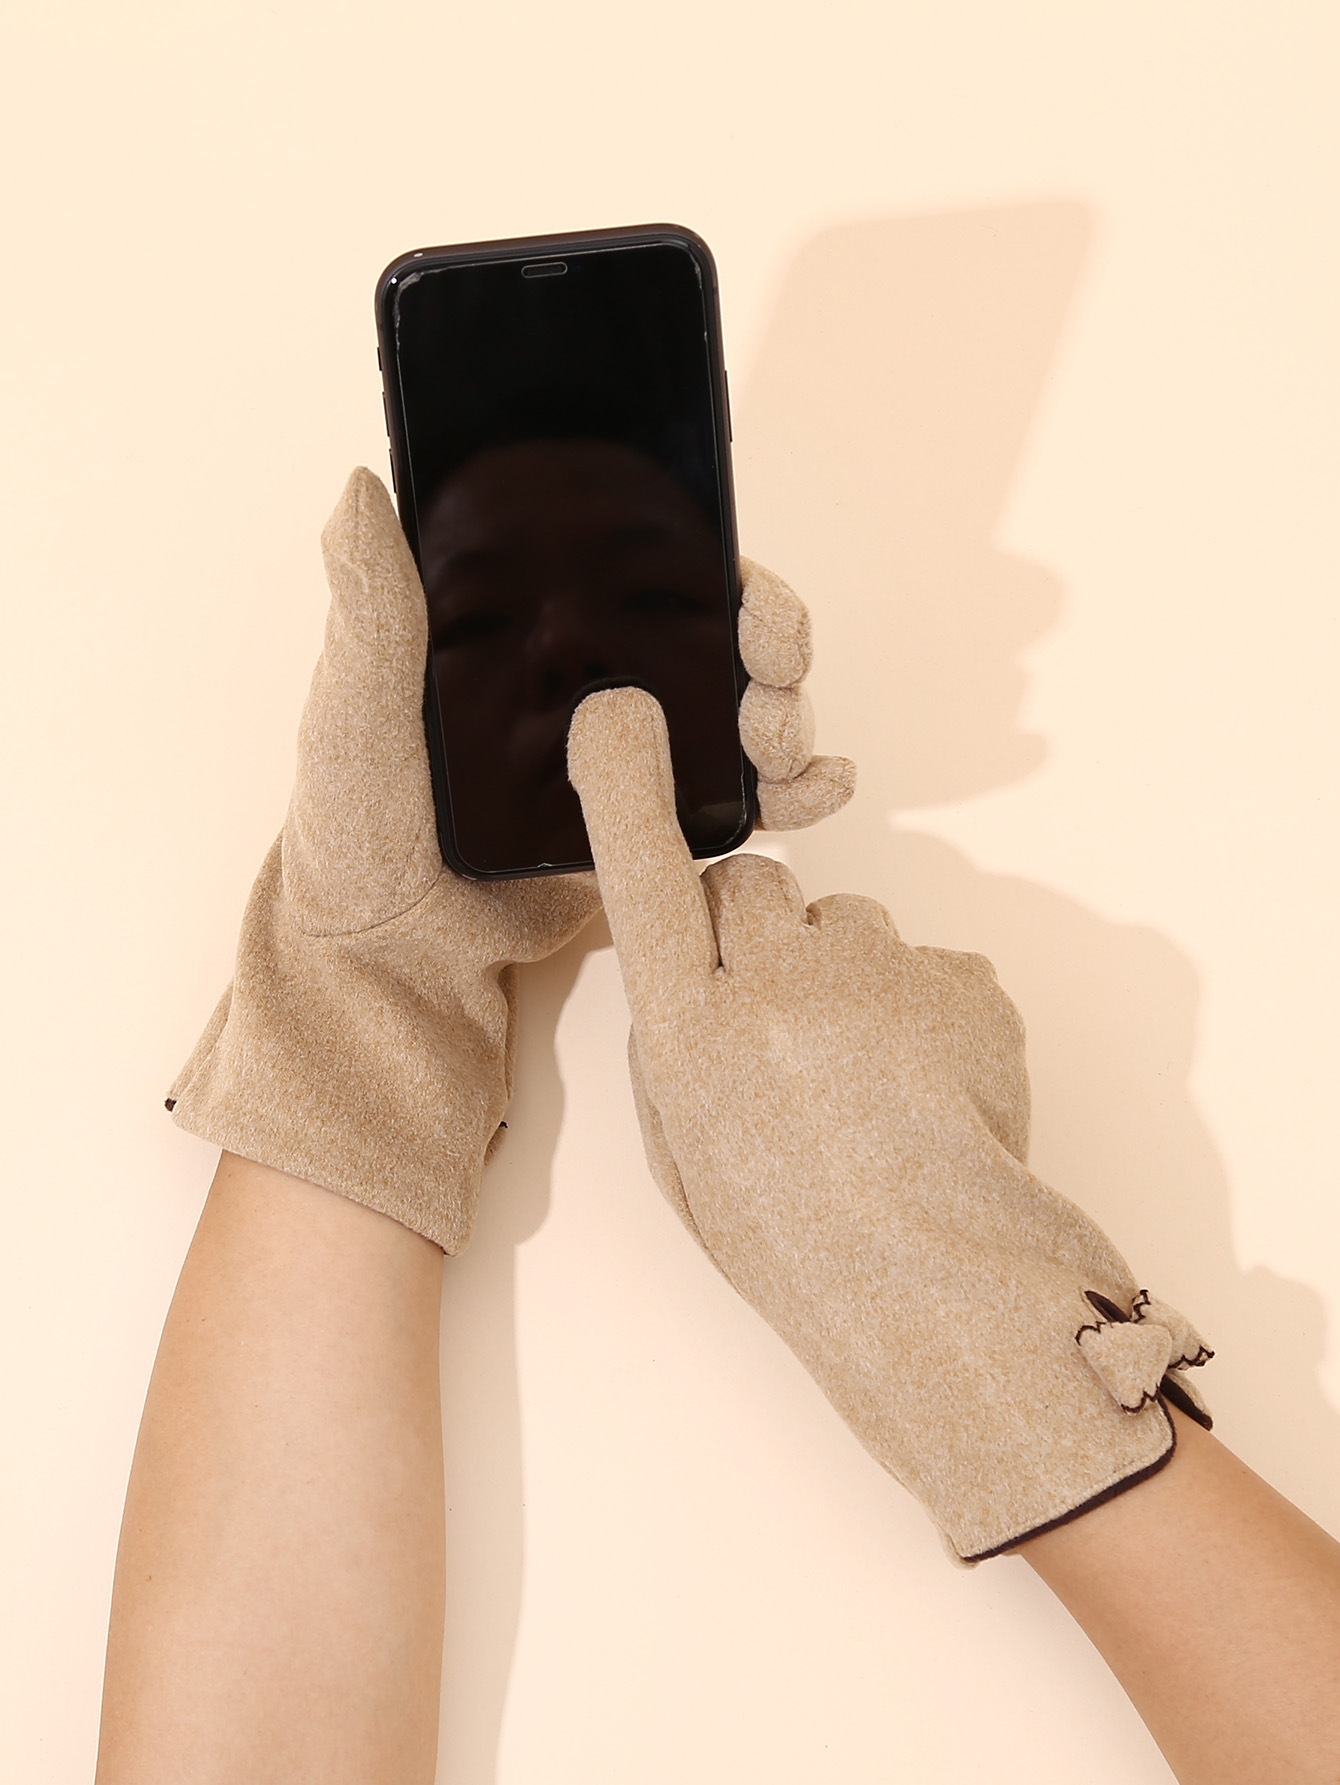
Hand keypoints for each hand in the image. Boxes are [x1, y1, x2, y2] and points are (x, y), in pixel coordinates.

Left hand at [169, 471, 850, 1250]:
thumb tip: (361, 488)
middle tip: (771, 666)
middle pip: (723, 639)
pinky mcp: (662, 831)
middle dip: (771, 642)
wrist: (389, 954)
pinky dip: (803, 792)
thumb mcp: (357, 708)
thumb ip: (372, 608)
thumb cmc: (358, 826)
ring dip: (790, 714)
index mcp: (545, 641)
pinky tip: (817, 789)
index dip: (712, 566)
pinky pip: (751, 804)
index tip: (738, 577)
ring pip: (751, 714)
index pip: (650, 577)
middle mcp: (605, 688)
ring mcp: (641, 761)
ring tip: (775, 744)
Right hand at [568, 687, 1211, 1559]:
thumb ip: (675, 1056)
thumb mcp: (691, 1165)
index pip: (642, 885)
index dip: (623, 795)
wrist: (943, 1286)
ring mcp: (875, 977)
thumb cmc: (802, 1242)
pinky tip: (931, 1087)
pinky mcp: (959, 982)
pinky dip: (925, 1008)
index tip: (613, 715)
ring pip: (843, 918)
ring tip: (872, 1076)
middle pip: (748, 881)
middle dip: (755, 917)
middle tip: (782, 1004)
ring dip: (846, 971)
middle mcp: (774, 988)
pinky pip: (927, 960)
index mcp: (691, 1038)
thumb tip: (687, 988)